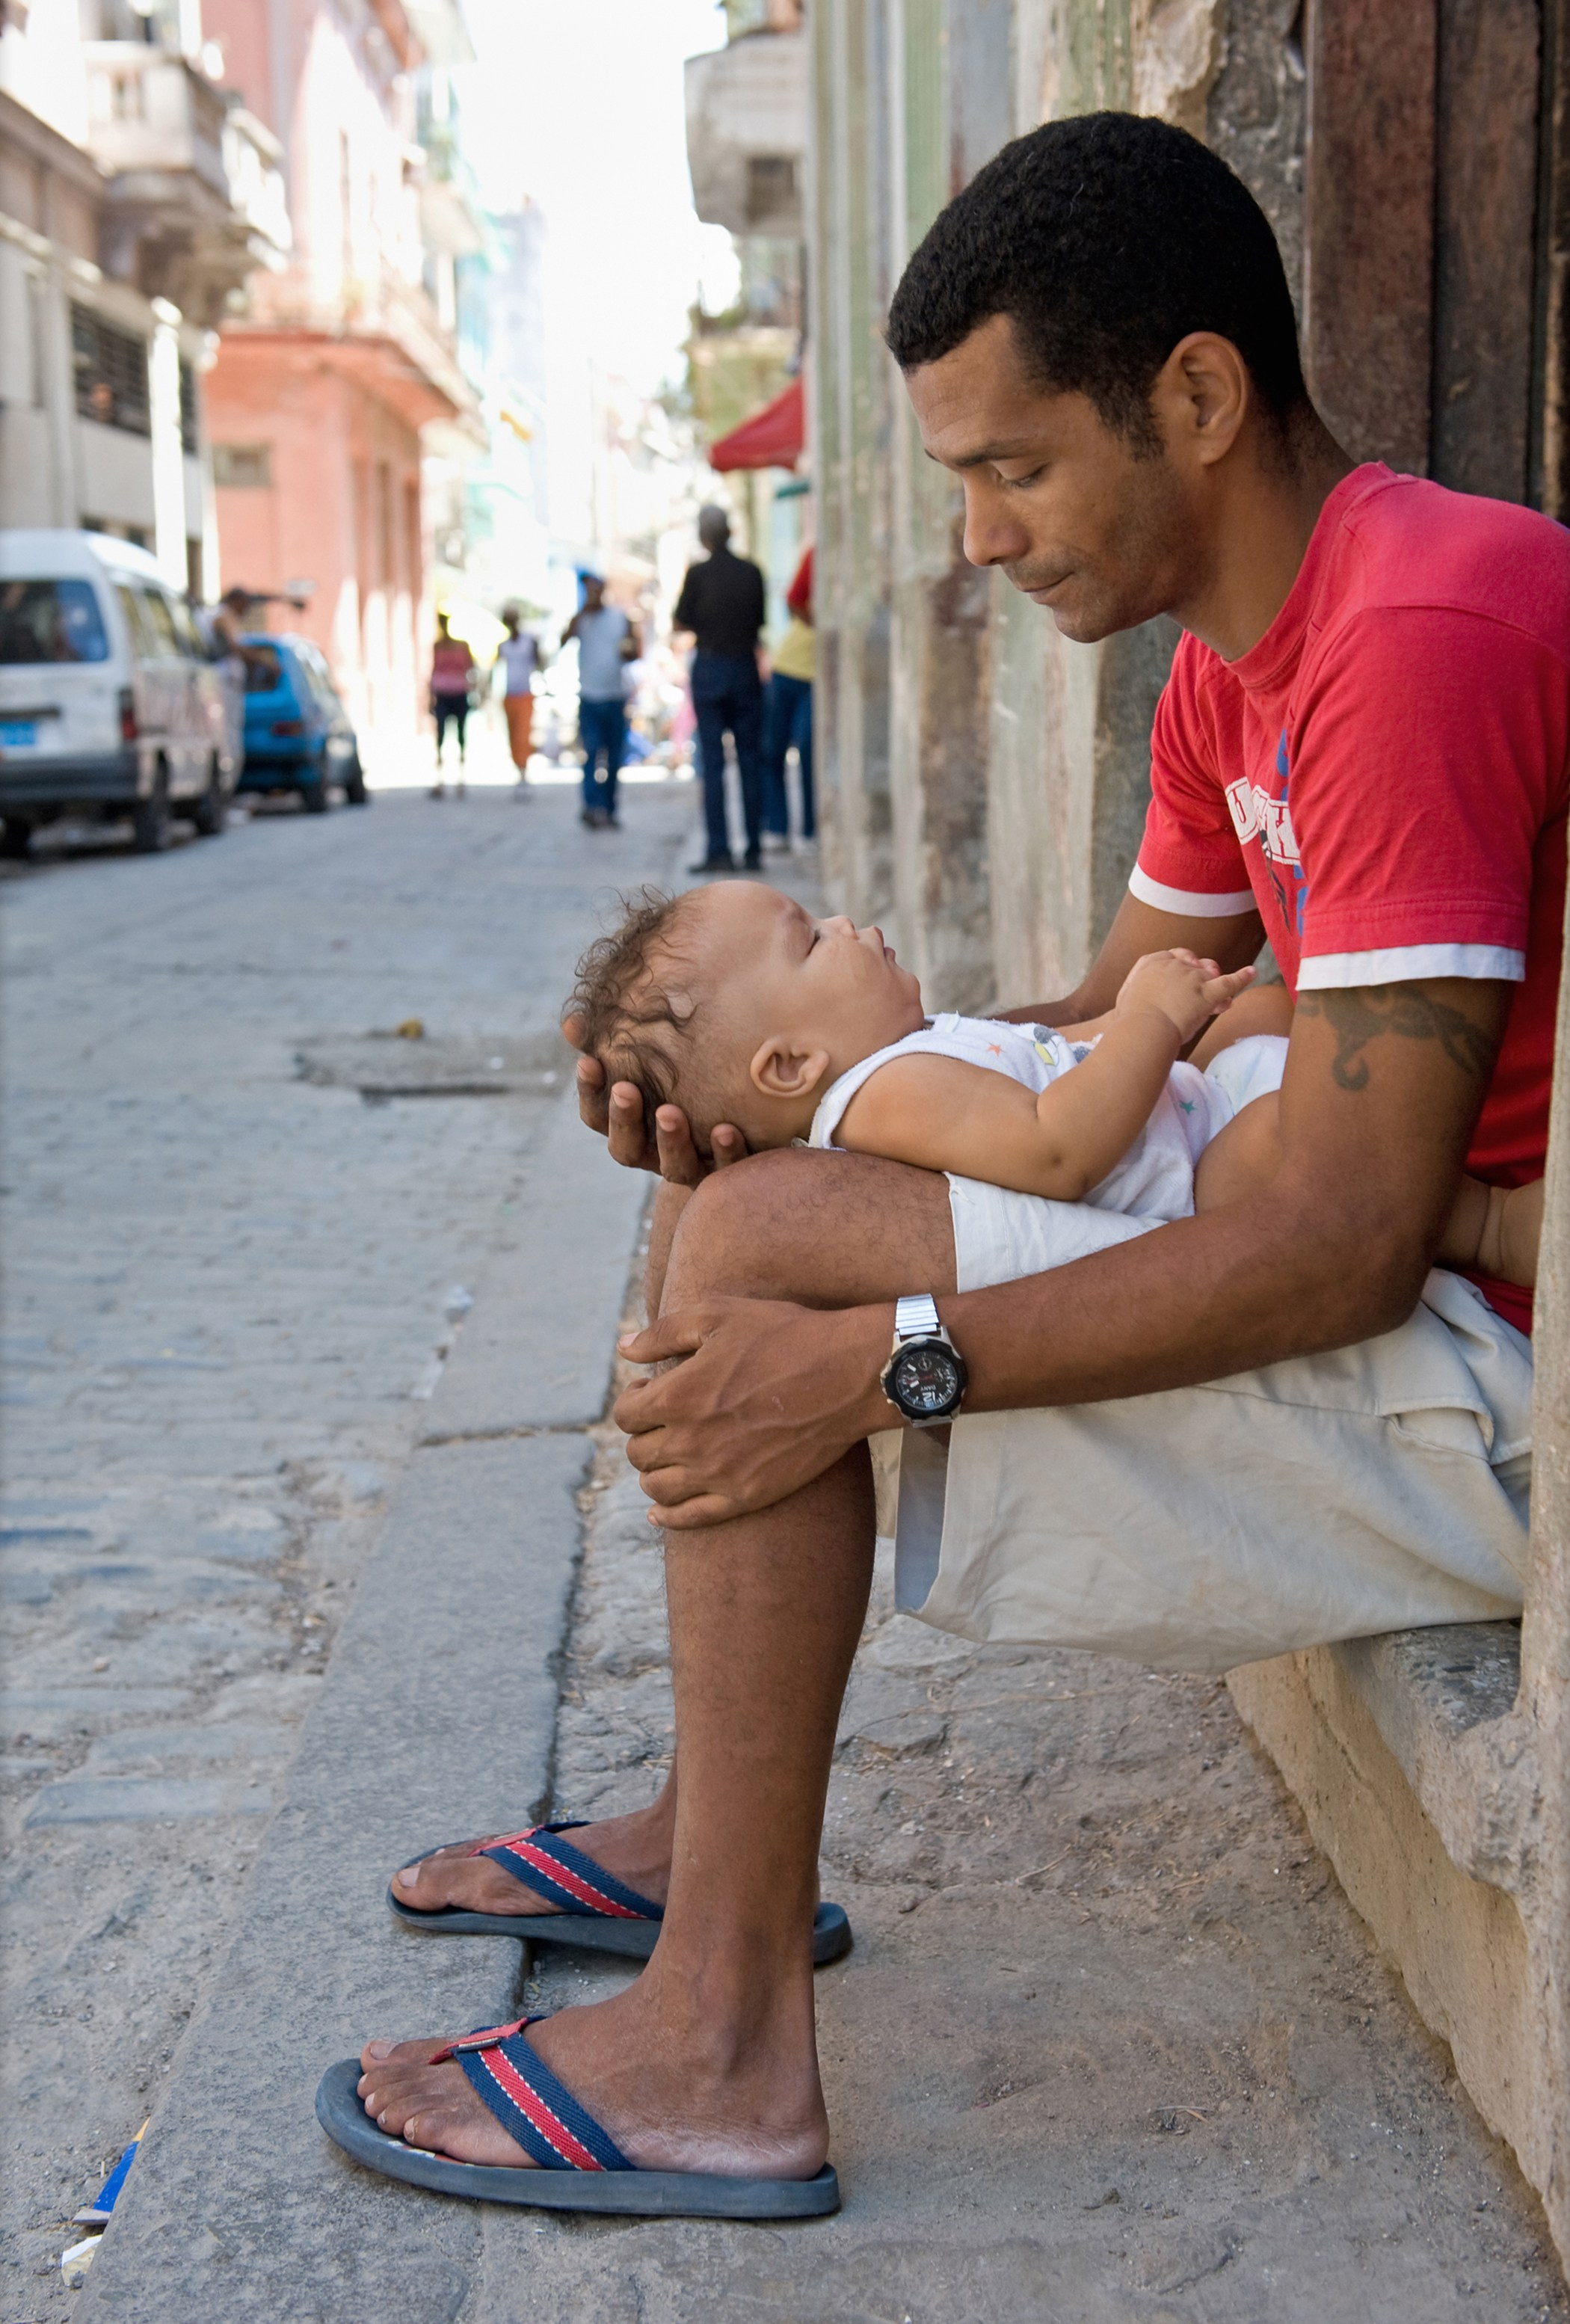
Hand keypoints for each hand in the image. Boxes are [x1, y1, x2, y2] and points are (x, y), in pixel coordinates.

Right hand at [563, 1016, 749, 1184]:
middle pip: (627, 1148)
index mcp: (631, 1128)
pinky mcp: (731, 1172)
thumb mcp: (655, 1063)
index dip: (590, 1092)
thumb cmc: (688, 1084)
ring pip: (674, 1165)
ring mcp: (692, 1166)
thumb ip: (618, 1043)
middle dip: (623, 1118)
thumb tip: (572, 1024)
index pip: (597, 1115)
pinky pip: (726, 1169)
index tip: (588, 1061)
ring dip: (671, 1140)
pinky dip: (726, 1152)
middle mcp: (656, 1153)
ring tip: (669, 1112)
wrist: (746, 1130)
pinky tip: (727, 1130)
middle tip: (624, 1089)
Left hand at [614, 1297, 890, 1526]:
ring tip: (670, 1453)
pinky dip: (667, 1517)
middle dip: (644, 1433)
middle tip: (666, 1418)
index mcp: (679, 1396)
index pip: (626, 1414)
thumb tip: (624, 1349)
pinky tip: (659, 1511)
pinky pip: (690, 1519)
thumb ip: (663, 1333)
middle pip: (638, 1452)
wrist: (849, 1374)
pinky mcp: (747, 1496)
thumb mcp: (719, 1315)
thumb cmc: (786, 1336)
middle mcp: (691, 1441)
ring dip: (653, 1470)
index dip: (633, 1399)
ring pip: (656, 1487)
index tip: (651, 1390)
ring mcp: (719, 1475)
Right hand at [1114, 951, 1254, 1045]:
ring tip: (1216, 996)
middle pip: (1193, 963)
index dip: (1179, 971)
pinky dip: (1243, 977)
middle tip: (1195, 992)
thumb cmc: (1128, 1020)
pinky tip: (1252, 972)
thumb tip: (1135, 998)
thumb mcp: (1126, 997)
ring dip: (1214, 981)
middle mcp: (1173, 963)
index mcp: (1152, 961)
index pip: (1172, 958)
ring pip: (1210, 972)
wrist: (1141, 1028)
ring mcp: (1192, 976)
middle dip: (1197, 974)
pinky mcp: (1207, 992)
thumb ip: (1136, 990)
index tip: (1178, 985)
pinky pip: (1230, 982)